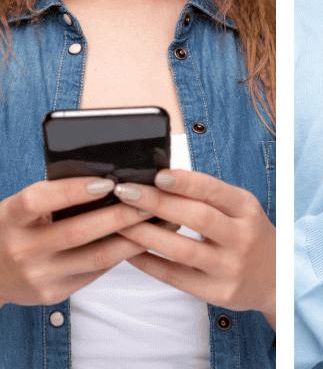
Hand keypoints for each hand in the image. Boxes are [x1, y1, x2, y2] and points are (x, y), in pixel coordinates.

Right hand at [0, 177, 147, 304]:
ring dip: (134, 238)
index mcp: (10, 218)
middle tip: (151, 200)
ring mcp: (38, 275)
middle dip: (121, 215)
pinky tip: (143, 242)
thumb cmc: (15, 229)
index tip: (108, 182)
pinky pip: (96, 272)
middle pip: (78, 232)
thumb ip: (55, 195)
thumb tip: (110, 178)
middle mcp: (22, 249)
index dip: (74, 190)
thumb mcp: (22, 209)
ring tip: (158, 221)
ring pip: (97, 257)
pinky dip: (123, 255)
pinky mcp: (53, 293)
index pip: (40, 200)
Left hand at [111, 170, 275, 324]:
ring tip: (118, 222)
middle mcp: (243, 237)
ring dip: (145, 235)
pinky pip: (175, 277)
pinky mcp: (218, 292)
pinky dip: (149, 264)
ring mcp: (231, 267)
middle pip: (197, 218)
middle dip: (157, 203)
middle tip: (124, 192)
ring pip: (182, 250)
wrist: (277, 278)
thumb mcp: (241, 210)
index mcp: (247, 209)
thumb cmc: (249, 235)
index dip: (186, 182)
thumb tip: (160, 178)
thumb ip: (208, 197)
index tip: (157, 174)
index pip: (215, 191)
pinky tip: (129, 252)